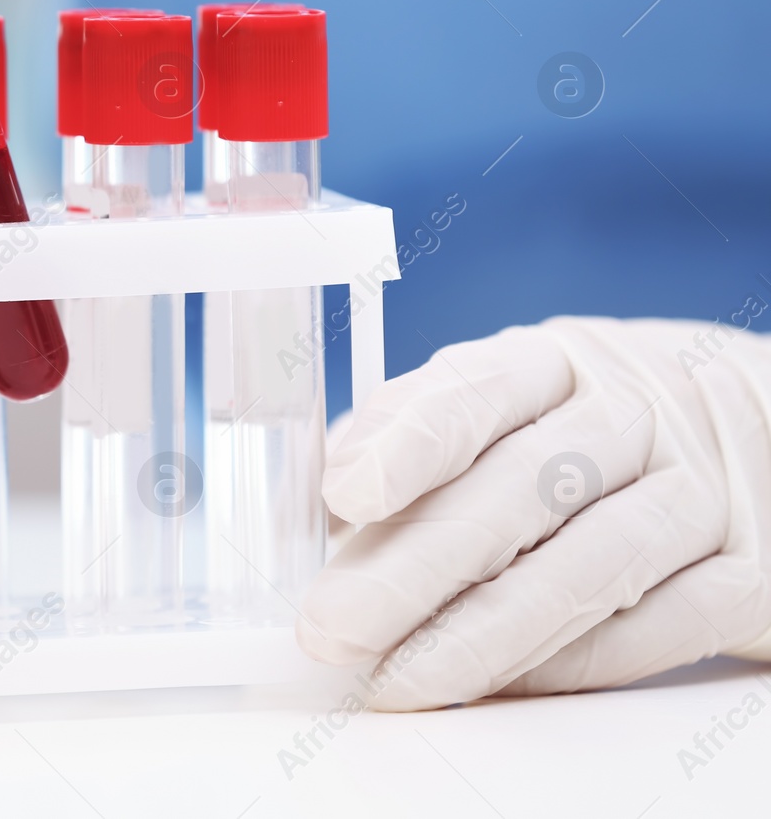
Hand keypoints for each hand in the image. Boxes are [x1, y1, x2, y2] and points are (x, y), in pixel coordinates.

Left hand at [298, 316, 770, 710]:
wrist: (766, 435)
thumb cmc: (595, 426)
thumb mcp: (514, 400)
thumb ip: (417, 434)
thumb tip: (322, 497)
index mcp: (557, 362)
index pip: (477, 391)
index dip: (408, 444)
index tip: (344, 496)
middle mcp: (636, 415)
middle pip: (517, 493)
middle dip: (414, 568)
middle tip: (334, 626)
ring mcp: (703, 492)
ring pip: (586, 568)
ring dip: (478, 634)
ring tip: (395, 679)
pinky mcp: (754, 572)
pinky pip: (660, 628)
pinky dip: (571, 664)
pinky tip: (497, 687)